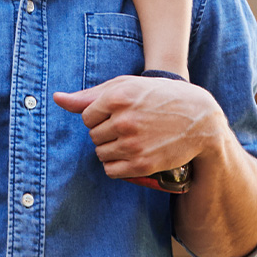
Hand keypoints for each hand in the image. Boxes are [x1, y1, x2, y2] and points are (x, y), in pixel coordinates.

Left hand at [54, 76, 224, 181]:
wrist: (199, 118)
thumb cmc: (159, 97)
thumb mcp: (127, 86)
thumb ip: (89, 95)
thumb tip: (57, 99)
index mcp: (118, 97)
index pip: (86, 117)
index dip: (100, 117)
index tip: (118, 114)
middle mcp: (124, 120)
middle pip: (93, 136)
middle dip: (106, 132)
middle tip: (128, 126)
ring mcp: (133, 144)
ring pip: (100, 153)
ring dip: (111, 149)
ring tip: (131, 140)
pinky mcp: (142, 164)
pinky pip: (111, 170)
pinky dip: (116, 165)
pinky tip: (130, 155)